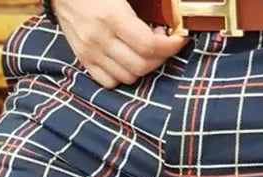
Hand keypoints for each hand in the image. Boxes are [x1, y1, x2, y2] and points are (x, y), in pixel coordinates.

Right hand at [52, 0, 187, 88]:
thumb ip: (142, 7)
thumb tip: (168, 20)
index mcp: (112, 17)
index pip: (149, 46)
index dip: (170, 46)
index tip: (179, 38)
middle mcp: (100, 39)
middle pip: (142, 66)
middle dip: (160, 57)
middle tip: (162, 42)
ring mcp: (90, 53)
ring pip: (129, 77)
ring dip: (144, 67)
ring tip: (145, 50)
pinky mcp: (84, 60)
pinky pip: (110, 82)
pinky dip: (123, 75)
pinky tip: (127, 60)